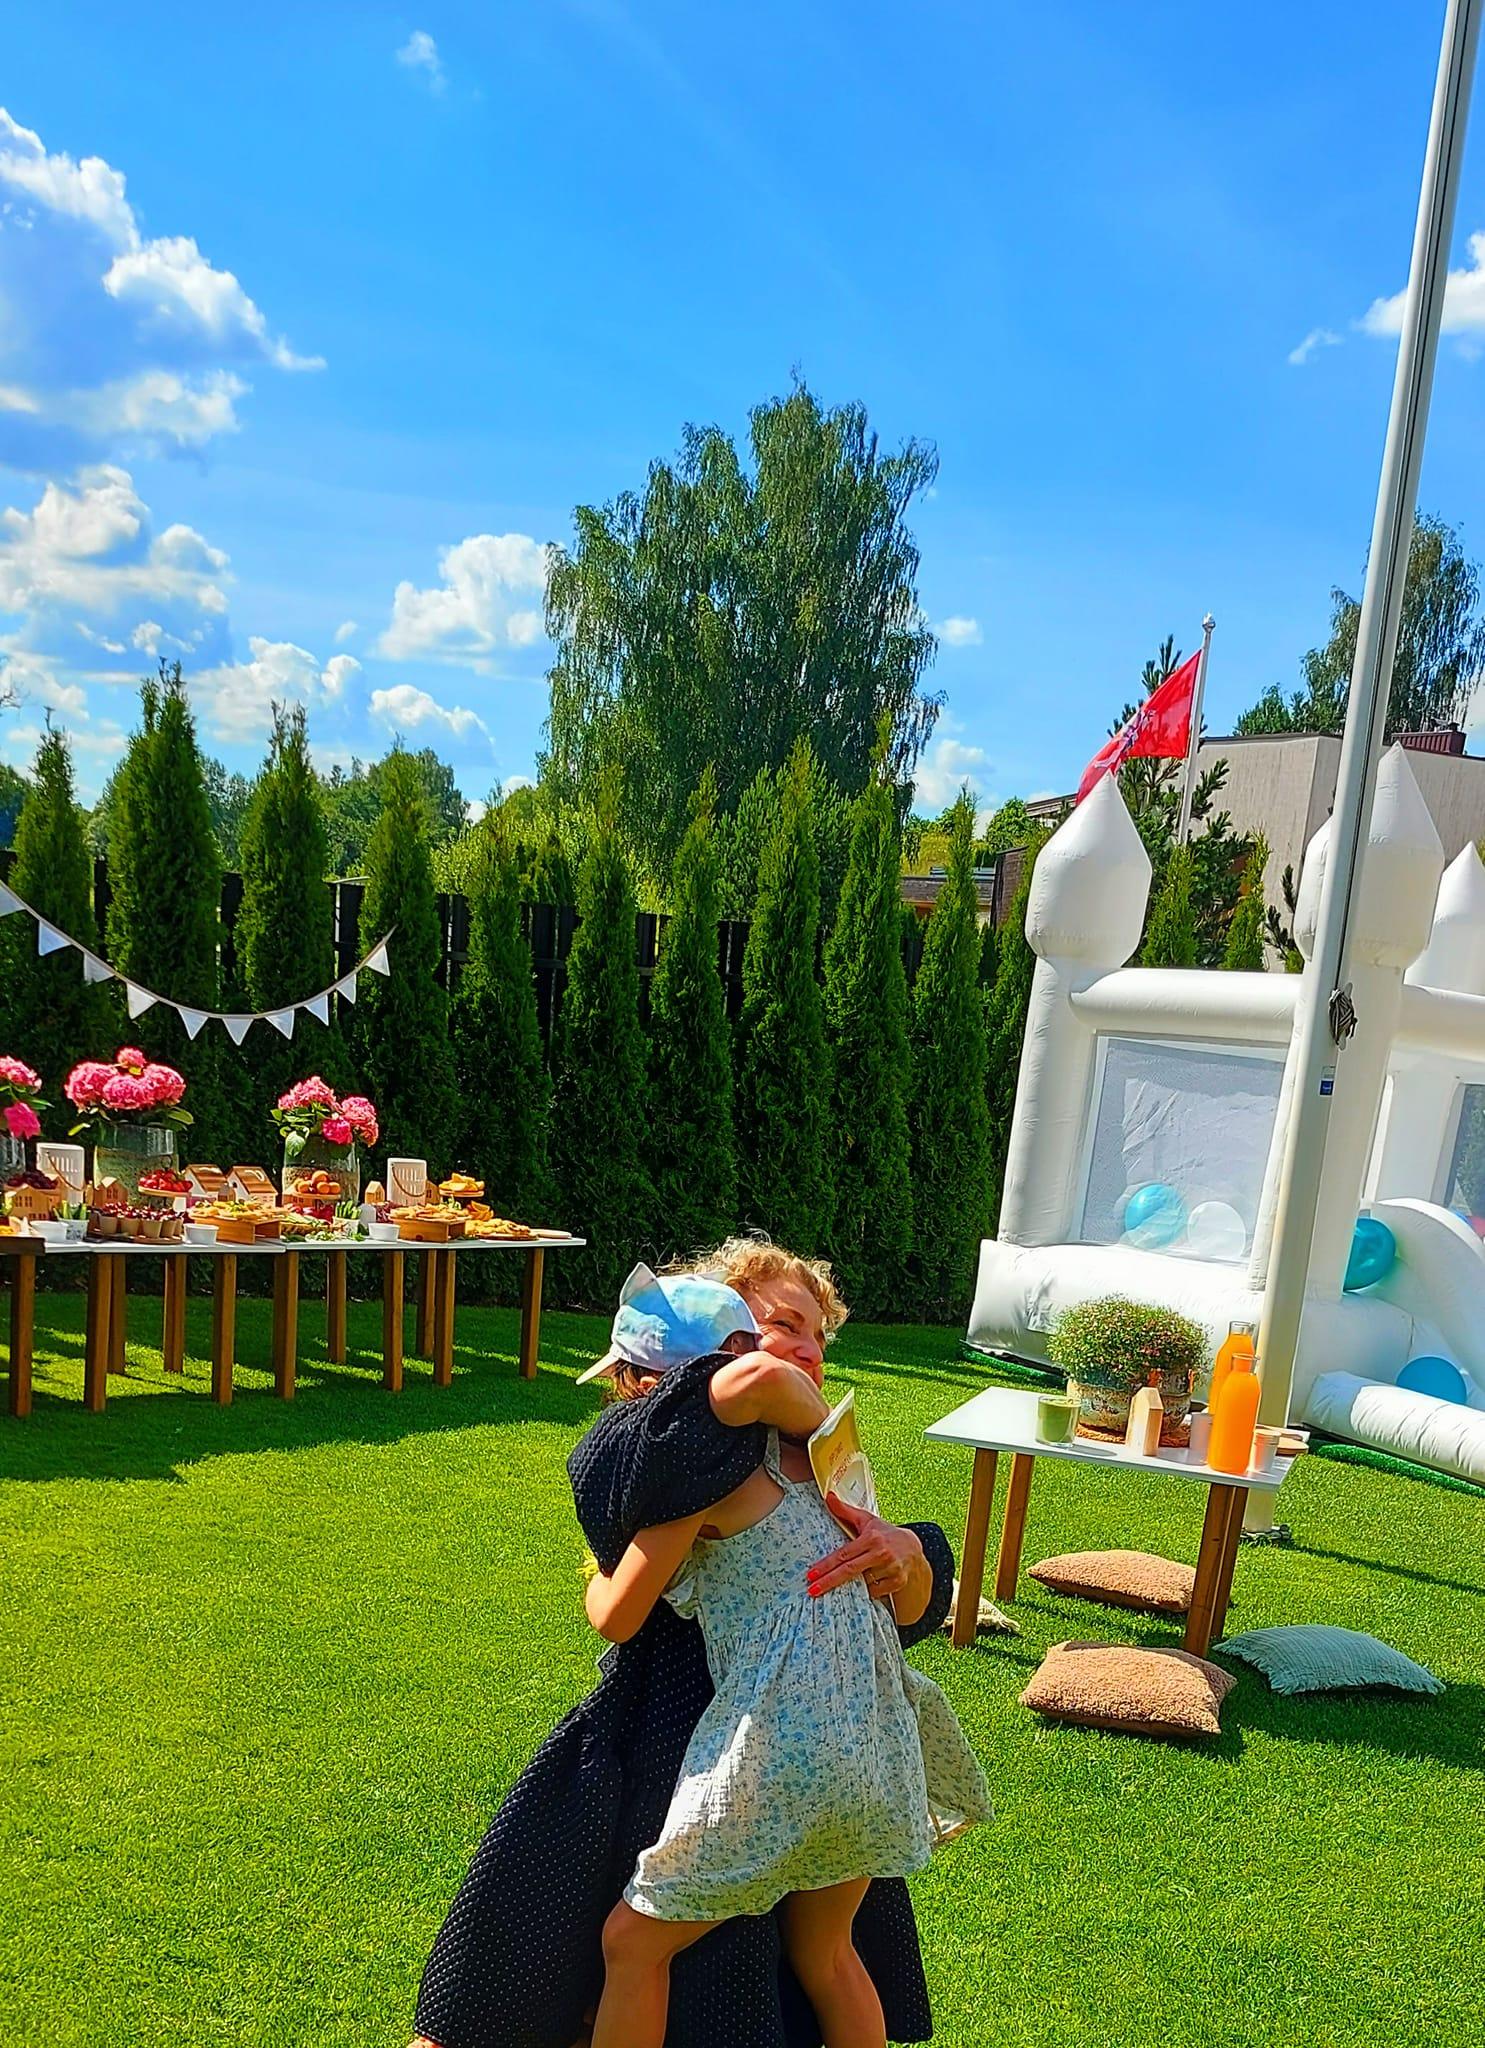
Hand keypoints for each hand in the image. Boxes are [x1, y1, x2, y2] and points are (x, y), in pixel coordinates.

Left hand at [807, 1497, 927, 1607]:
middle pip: (850, 1571)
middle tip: (812, 1590)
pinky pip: (875, 1592)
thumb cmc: (884, 1533)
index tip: (811, 1574)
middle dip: (829, 1582)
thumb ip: (845, 1510)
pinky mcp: (898, 1582)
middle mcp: (882, 1553)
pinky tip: (867, 1581)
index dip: (826, 1565)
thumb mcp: (866, 1520)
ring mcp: (892, 1569)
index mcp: (872, 1538)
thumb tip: (828, 1496)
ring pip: (863, 1583)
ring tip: (845, 1583)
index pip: (844, 1554)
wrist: (914, 1547)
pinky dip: (868, 1589)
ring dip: (851, 1585)